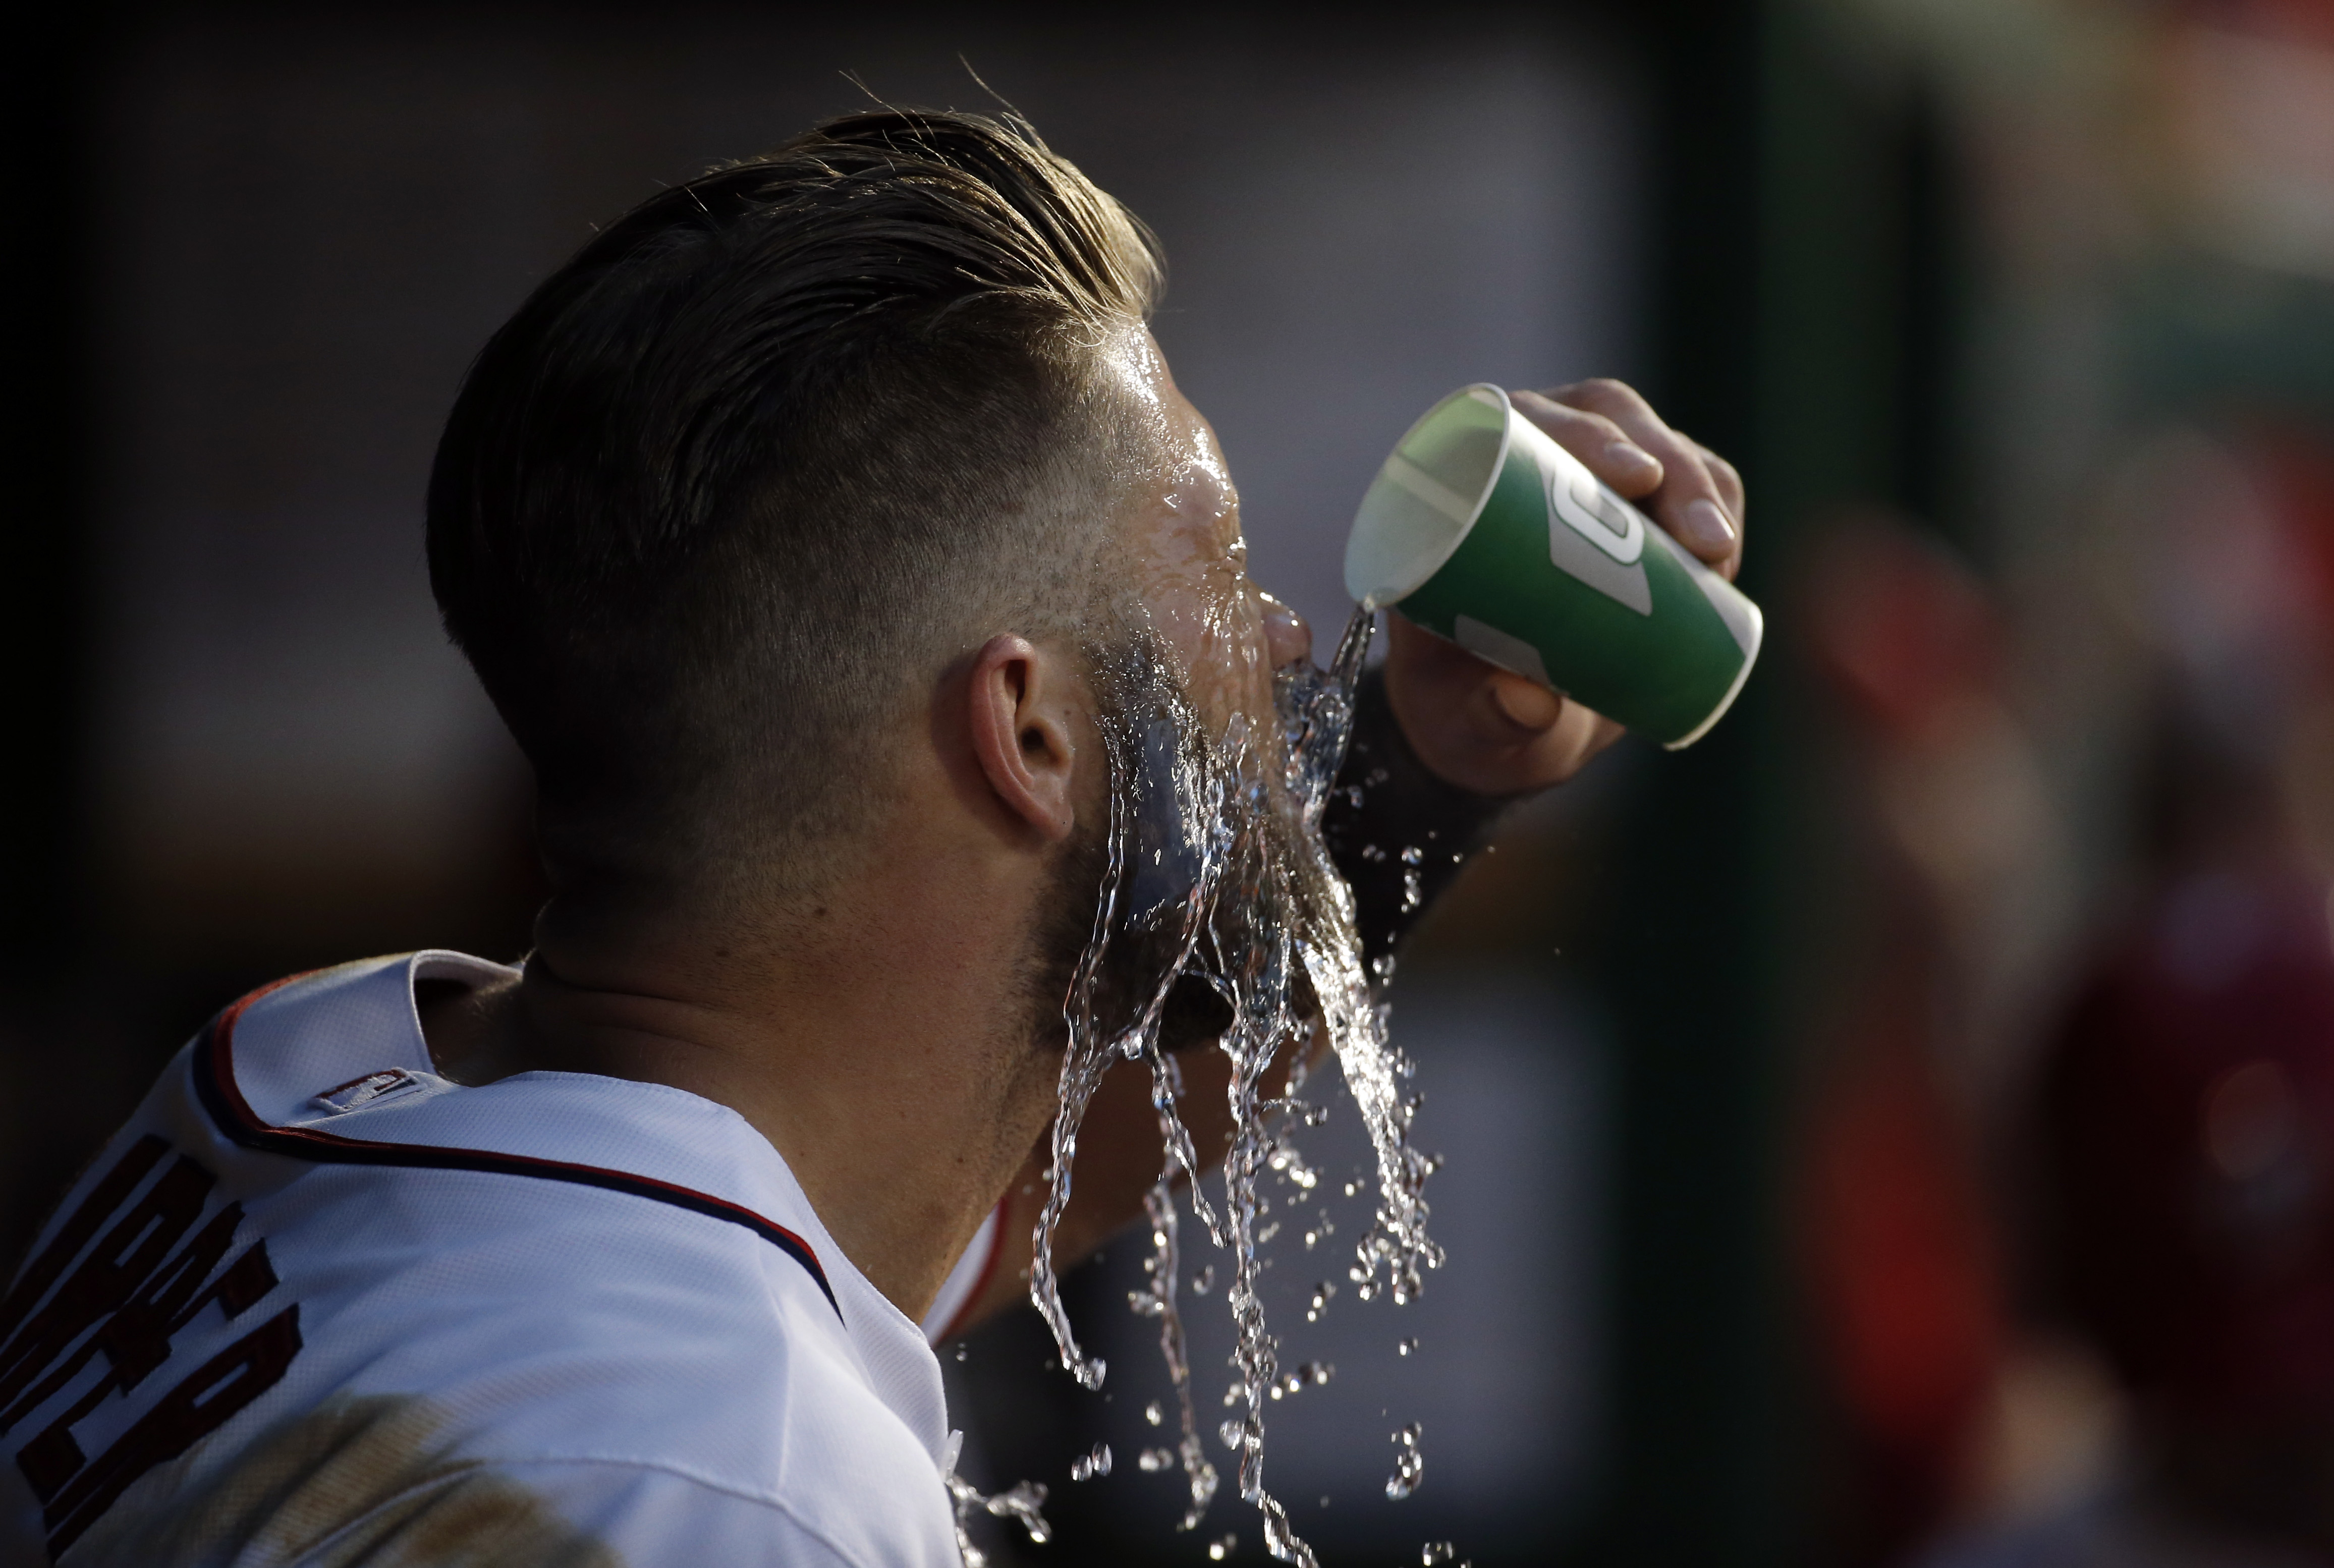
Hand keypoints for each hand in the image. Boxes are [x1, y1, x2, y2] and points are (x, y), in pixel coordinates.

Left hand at [1382, 379, 1745, 795]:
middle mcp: (1529, 454)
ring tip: (1720, 559)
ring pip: (1664, 447)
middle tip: (1704, 542)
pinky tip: (1727, 556)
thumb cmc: (1454, 704)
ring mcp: (1591, 476)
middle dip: (1671, 469)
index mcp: (1462, 476)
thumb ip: (1484, 715)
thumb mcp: (1458, 718)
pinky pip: (1695, 487)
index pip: (1524, 422)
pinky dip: (1720, 510)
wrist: (1487, 722)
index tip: (1633, 479)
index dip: (1583, 434)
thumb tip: (1529, 704)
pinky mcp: (1640, 511)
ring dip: (1703, 492)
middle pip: (1611, 419)